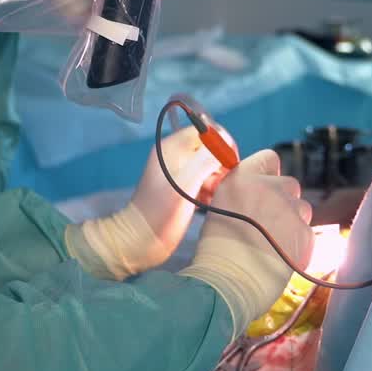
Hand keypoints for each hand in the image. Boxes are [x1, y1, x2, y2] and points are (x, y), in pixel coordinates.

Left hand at [64, 124, 236, 280]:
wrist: (140, 240)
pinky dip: (209, 189)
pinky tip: (208, 202)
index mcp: (170, 148)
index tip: (231, 161)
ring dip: (216, 178)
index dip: (221, 142)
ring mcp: (176, 173)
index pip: (204, 130)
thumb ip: (205, 160)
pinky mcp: (180, 189)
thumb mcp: (186, 184)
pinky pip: (203, 180)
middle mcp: (173, 156)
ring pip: (207, 165)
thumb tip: (224, 142)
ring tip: (213, 195)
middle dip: (220, 163)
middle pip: (207, 147)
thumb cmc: (160, 212)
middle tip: (222, 182)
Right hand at [181, 150, 314, 336]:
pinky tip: (280, 255)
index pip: (269, 158)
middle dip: (283, 199)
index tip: (263, 188)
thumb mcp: (219, 208)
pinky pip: (307, 232)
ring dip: (292, 220)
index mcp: (242, 178)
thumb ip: (241, 194)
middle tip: (267, 222)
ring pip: (302, 208)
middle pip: (289, 184)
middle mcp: (269, 188)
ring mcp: (290, 210)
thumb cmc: (217, 248)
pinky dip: (298, 242)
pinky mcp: (306, 233)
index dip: (268, 173)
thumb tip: (256, 196)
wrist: (231, 280)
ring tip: (274, 242)